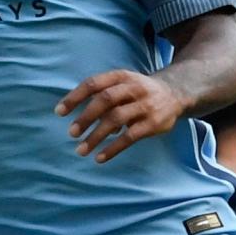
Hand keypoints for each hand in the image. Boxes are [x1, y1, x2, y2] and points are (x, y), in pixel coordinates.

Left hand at [59, 69, 184, 163]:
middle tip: (71, 133)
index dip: (75, 97)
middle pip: (105, 100)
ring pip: (116, 119)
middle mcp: (133, 88)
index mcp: (121, 76)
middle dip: (86, 117)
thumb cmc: (139, 92)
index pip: (93, 83)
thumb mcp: (123, 85)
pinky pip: (130, 137)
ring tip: (81, 150)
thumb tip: (81, 120)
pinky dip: (113, 148)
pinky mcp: (153, 123)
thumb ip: (103, 98)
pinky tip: (100, 158)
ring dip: (96, 136)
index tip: (59, 112)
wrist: (176, 94)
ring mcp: (145, 105)